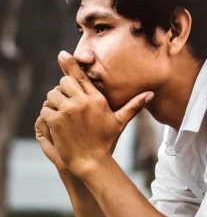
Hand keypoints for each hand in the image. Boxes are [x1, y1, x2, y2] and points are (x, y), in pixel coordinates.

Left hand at [36, 51, 153, 178]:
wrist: (92, 162)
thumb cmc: (106, 142)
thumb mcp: (120, 122)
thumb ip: (134, 106)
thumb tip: (151, 94)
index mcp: (97, 99)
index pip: (81, 76)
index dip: (70, 64)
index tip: (62, 55)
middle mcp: (82, 102)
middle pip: (64, 83)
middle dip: (62, 91)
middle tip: (66, 103)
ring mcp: (68, 110)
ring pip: (52, 95)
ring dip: (53, 103)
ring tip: (60, 114)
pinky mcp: (56, 120)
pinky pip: (46, 109)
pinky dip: (48, 114)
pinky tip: (55, 123)